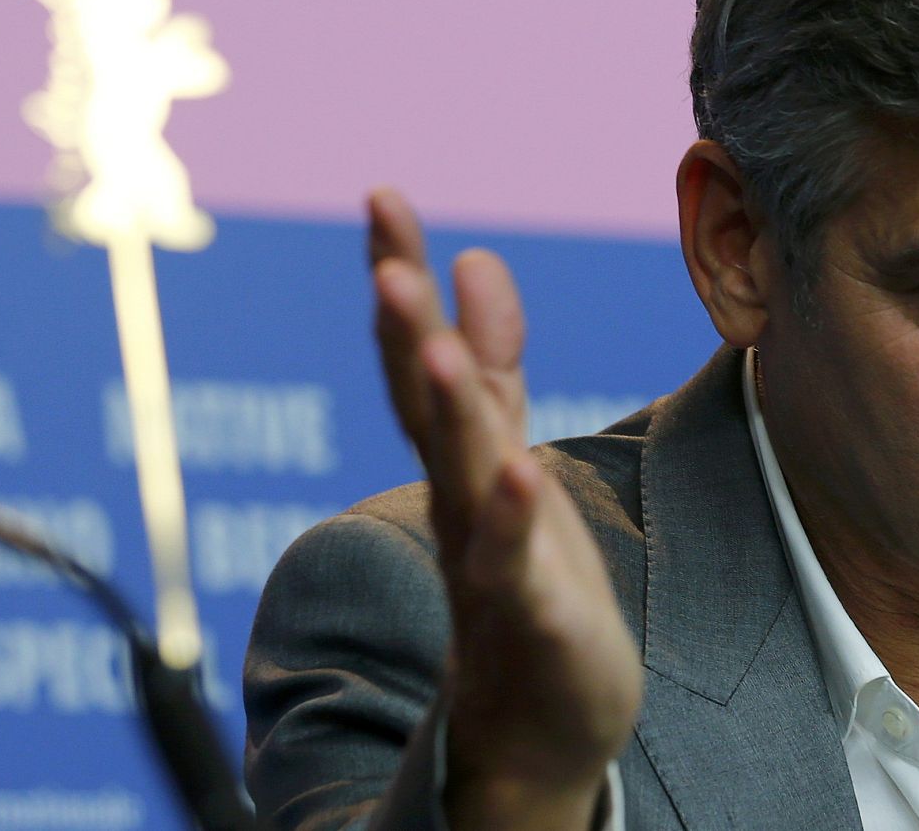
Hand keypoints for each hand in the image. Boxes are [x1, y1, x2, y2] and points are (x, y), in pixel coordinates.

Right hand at [368, 188, 642, 828]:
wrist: (535, 721)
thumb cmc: (522, 578)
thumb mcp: (508, 453)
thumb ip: (492, 366)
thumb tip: (476, 260)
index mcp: (460, 456)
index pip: (421, 356)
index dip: (403, 278)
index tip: (383, 198)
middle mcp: (458, 501)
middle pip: (425, 407)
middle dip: (403, 331)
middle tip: (385, 258)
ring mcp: (487, 560)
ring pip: (458, 478)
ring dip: (444, 412)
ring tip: (426, 340)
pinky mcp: (528, 620)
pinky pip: (513, 568)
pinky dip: (511, 522)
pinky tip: (517, 471)